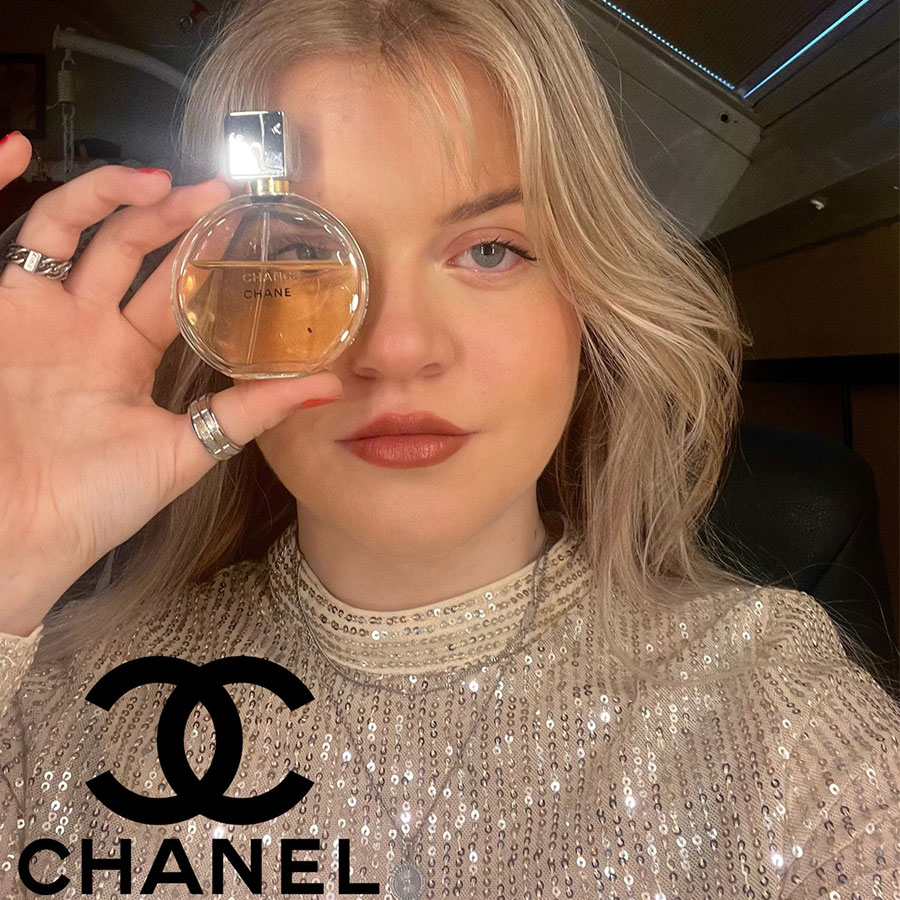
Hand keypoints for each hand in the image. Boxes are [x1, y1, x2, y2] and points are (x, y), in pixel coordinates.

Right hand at [0, 133, 343, 635]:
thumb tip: (330, 387)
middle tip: (219, 194)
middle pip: (131, 248)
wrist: (20, 528)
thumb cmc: (99, 499)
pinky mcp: (5, 309)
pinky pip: (20, 237)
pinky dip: (11, 186)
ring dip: (113, 196)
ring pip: (75, 230)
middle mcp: (87, 326)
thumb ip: (253, 411)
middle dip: (173, 216)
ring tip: (162, 183)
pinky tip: (19, 146)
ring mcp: (43, 314)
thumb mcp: (189, 448)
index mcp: (129, 355)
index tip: (243, 225)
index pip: (171, 288)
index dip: (203, 254)